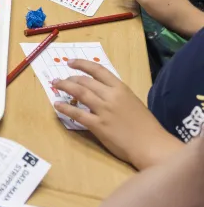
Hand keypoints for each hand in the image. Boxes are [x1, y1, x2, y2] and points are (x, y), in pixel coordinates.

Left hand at [52, 59, 183, 168]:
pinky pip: (77, 114)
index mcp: (121, 89)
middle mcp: (111, 96)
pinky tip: (57, 105)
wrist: (151, 145)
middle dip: (70, 78)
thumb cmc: (146, 126)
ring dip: (65, 87)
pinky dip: (65, 108)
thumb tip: (100, 93)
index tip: (70, 62)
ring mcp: (104, 110)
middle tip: (60, 80)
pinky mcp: (98, 125)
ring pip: (79, 93)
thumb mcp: (133, 103)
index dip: (82, 64)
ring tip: (55, 85)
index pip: (99, 70)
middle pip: (85, 81)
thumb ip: (117, 96)